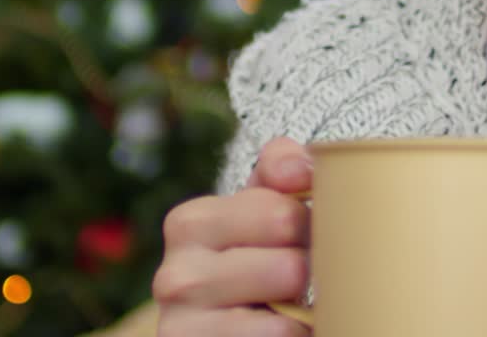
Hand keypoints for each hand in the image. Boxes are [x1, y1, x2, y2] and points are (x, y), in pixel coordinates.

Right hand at [153, 137, 312, 335]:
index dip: (310, 227)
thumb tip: (300, 170)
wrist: (225, 323)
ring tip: (293, 310)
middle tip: (301, 280)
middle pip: (290, 268)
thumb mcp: (263, 204)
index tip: (302, 238)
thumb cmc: (255, 252)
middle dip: (311, 273)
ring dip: (304, 315)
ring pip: (284, 322)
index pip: (282, 215)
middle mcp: (175, 277)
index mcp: (190, 223)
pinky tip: (287, 330)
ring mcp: (182, 328)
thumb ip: (281, 167)